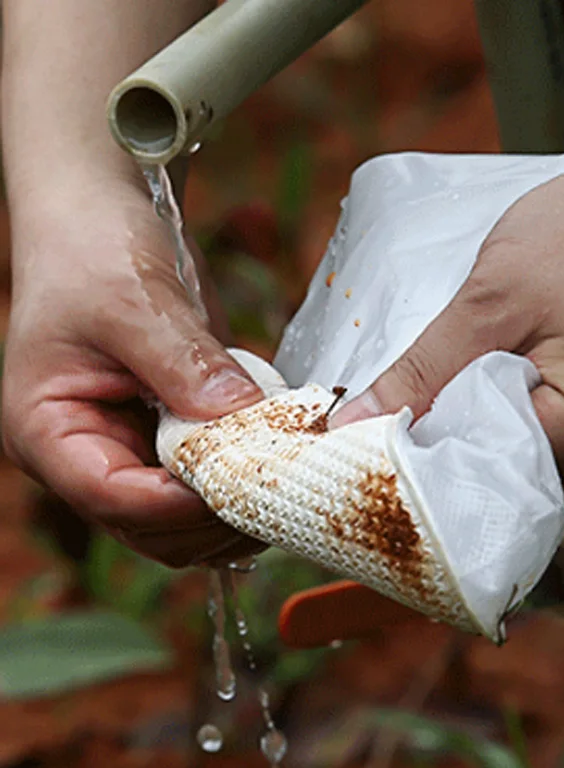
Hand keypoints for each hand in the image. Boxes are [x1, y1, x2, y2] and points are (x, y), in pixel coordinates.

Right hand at [2, 177, 264, 566]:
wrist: (101, 218)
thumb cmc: (92, 250)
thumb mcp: (135, 302)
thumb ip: (186, 365)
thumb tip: (242, 417)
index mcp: (48, 430)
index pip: (112, 496)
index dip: (180, 503)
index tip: (245, 481)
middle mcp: (86, 452)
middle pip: (150, 527)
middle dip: (213, 516)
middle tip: (280, 484)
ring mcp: (130, 447)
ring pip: (183, 520)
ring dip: (234, 509)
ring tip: (289, 476)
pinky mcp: (170, 435)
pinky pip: (208, 482)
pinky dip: (244, 481)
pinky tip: (282, 460)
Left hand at [331, 148, 563, 515]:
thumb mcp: (494, 297)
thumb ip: (423, 372)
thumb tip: (353, 426)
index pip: (485, 483)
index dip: (427, 463)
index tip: (381, 441)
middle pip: (516, 499)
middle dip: (461, 467)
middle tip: (413, 426)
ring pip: (543, 485)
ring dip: (496, 455)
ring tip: (459, 408)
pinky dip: (532, 441)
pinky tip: (507, 401)